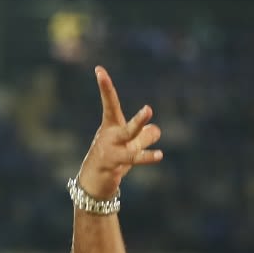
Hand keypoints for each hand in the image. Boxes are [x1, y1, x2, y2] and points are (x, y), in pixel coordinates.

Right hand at [75, 66, 163, 200]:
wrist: (94, 183)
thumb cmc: (111, 160)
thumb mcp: (128, 146)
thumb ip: (143, 137)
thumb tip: (156, 129)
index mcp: (111, 126)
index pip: (109, 103)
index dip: (105, 86)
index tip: (98, 69)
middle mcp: (110, 135)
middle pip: (120, 117)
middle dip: (130, 108)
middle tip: (146, 104)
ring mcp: (111, 149)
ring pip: (128, 137)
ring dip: (139, 125)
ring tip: (151, 118)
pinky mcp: (114, 163)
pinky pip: (133, 158)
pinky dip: (146, 156)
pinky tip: (159, 155)